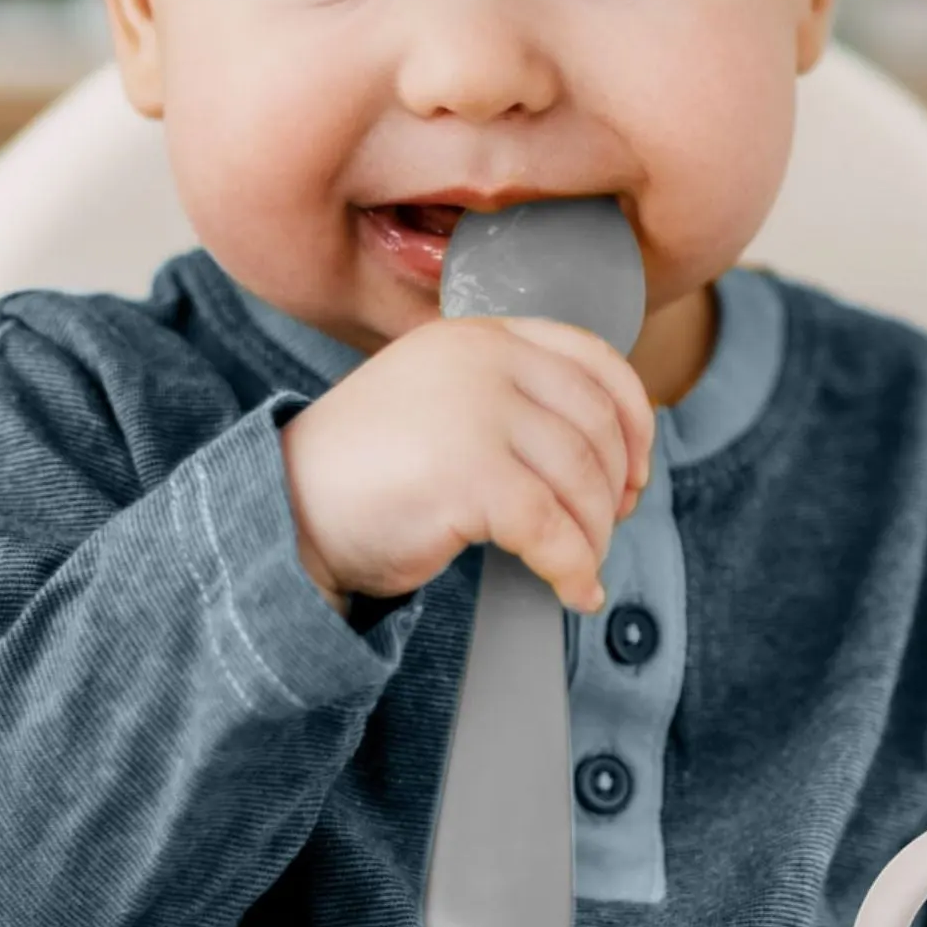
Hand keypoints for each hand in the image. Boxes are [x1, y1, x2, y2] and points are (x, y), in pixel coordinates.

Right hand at [278, 316, 653, 617]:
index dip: (635, 417)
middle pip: (597, 425)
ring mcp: (476, 413)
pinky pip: (552, 530)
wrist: (287, 512)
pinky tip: (574, 591)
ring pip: (581, 479)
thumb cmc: (369, 469)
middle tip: (610, 525)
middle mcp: (483, 360)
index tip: (640, 466)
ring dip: (594, 535)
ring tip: (582, 565)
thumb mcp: (446, 400)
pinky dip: (574, 568)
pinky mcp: (467, 474)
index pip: (594, 359)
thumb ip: (513, 399)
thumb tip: (613, 447)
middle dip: (617, 486)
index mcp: (482, 335)